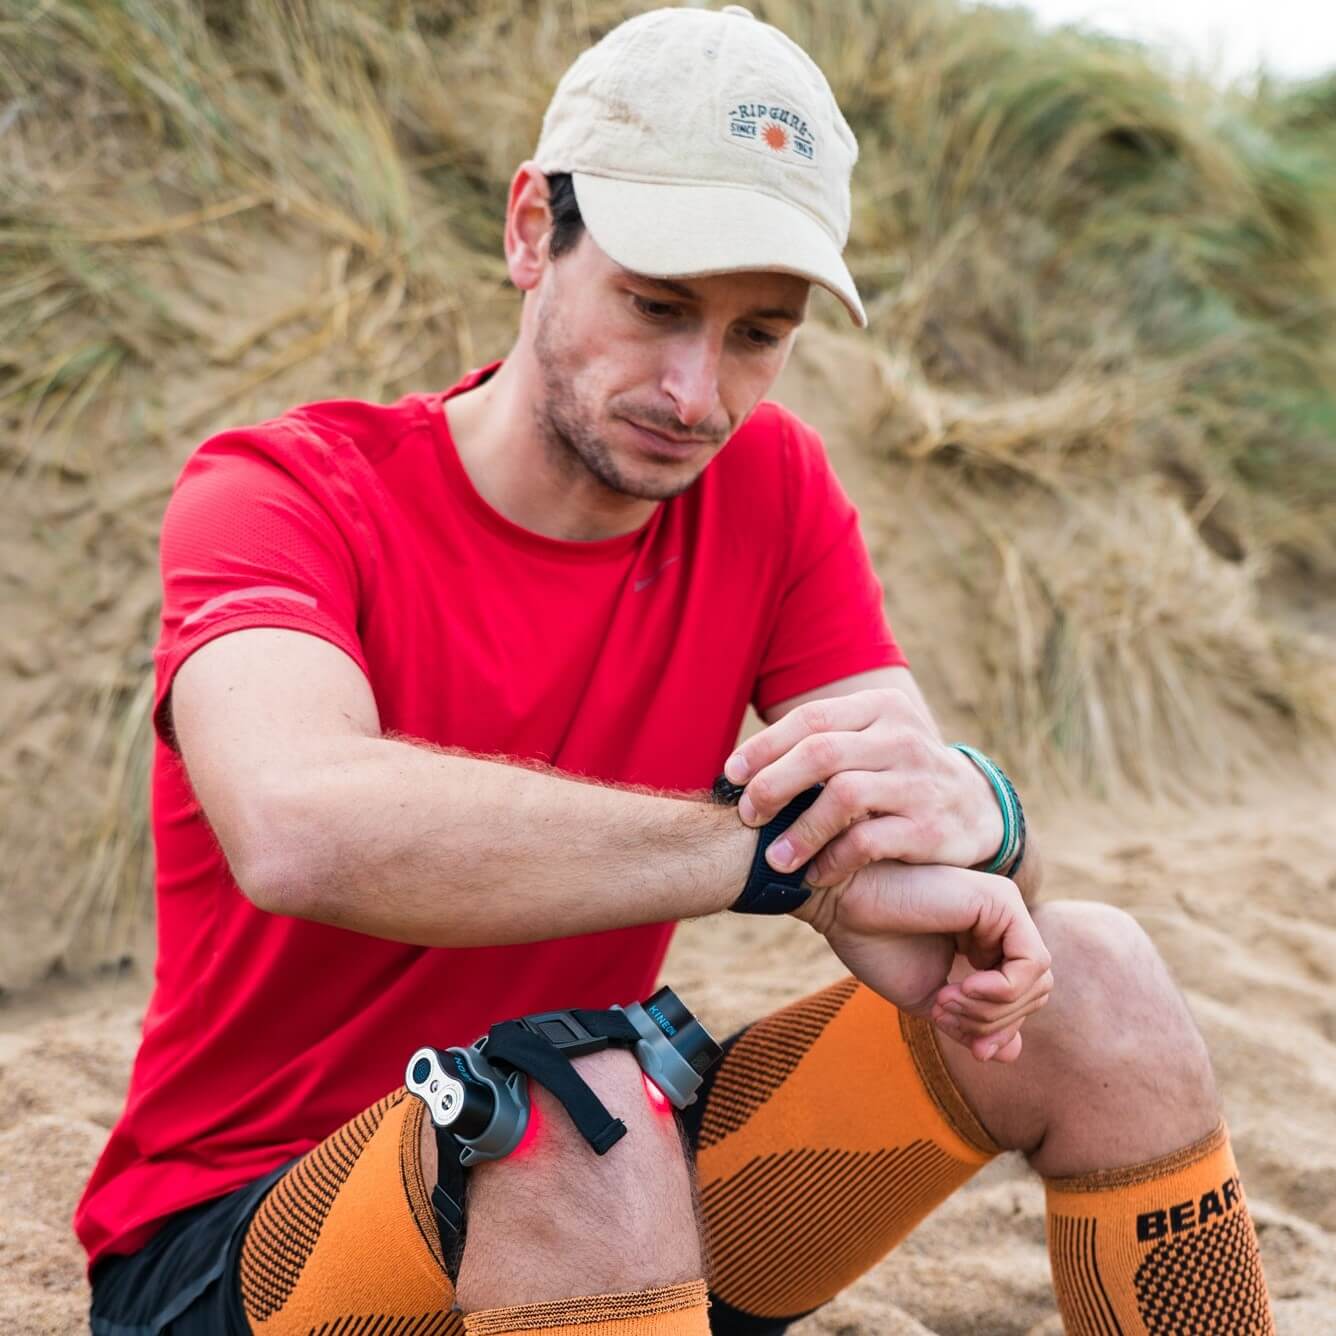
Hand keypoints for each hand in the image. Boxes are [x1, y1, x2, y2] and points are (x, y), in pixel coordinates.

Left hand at [725, 689, 1003, 886]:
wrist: (977, 810)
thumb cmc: (899, 773)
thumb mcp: (872, 741)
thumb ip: (822, 742)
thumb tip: (742, 766)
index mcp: (880, 708)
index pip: (810, 719)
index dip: (764, 747)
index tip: (732, 774)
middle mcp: (901, 738)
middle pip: (820, 752)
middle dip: (773, 785)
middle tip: (747, 814)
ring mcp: (918, 782)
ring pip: (842, 796)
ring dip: (799, 829)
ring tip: (774, 857)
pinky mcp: (928, 828)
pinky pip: (867, 841)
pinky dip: (832, 859)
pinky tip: (815, 873)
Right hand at [793, 860, 1052, 1062]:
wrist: (842, 904)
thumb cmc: (875, 943)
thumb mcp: (931, 998)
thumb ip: (971, 1022)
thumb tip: (1011, 1054)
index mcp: (986, 938)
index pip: (1022, 996)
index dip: (1000, 1028)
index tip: (965, 1042)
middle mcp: (1002, 920)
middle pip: (1036, 990)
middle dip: (995, 1021)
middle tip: (944, 1013)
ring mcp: (1005, 907)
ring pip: (1038, 980)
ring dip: (993, 1009)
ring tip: (946, 1002)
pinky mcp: (1001, 901)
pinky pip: (1031, 962)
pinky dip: (1002, 990)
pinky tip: (963, 988)